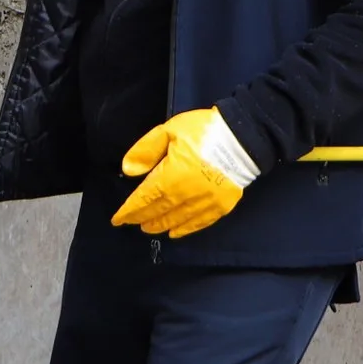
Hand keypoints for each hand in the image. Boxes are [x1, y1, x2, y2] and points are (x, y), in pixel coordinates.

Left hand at [112, 108, 260, 237]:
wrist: (244, 137)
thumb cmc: (203, 131)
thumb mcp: (169, 131)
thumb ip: (146, 150)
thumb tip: (128, 171)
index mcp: (169, 178)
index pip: (143, 199)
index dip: (129, 211)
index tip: (118, 219)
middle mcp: (185, 196)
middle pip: (158, 212)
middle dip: (142, 219)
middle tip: (133, 223)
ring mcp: (204, 203)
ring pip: (177, 220)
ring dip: (160, 226)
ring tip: (149, 229)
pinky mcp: (221, 206)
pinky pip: (199, 223)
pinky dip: (185, 229)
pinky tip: (176, 232)